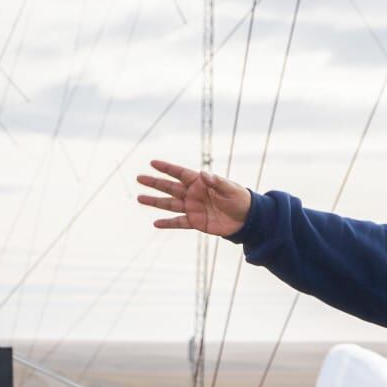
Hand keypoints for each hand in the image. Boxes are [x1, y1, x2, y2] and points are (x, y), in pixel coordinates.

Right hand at [136, 159, 251, 237]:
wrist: (247, 219)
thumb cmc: (240, 199)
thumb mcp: (230, 189)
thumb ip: (216, 182)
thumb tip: (203, 173)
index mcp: (200, 183)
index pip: (180, 173)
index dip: (167, 168)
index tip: (152, 162)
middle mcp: (193, 194)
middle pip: (170, 187)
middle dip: (155, 183)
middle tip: (139, 178)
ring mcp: (193, 208)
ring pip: (170, 204)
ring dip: (155, 202)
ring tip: (139, 198)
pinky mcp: (196, 222)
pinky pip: (179, 222)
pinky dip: (168, 223)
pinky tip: (156, 223)